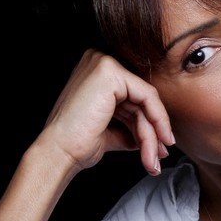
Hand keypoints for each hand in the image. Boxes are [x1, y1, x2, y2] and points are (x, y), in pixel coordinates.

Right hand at [35, 48, 175, 175]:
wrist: (60, 152)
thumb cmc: (77, 144)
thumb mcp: (109, 131)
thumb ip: (130, 127)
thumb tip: (153, 135)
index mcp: (95, 74)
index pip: (132, 96)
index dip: (148, 122)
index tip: (160, 146)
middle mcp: (98, 62)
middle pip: (140, 99)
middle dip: (154, 131)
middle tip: (161, 155)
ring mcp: (104, 64)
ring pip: (145, 101)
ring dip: (153, 134)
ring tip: (154, 159)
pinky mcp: (110, 72)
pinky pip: (147, 96)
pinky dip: (157, 120)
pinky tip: (159, 140)